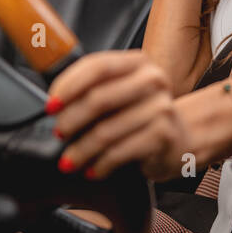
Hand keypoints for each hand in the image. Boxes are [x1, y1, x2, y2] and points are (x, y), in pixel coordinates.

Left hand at [46, 50, 192, 182]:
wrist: (180, 140)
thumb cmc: (141, 116)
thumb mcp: (121, 93)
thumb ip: (93, 89)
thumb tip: (54, 103)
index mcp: (137, 62)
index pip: (96, 67)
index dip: (68, 86)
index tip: (51, 105)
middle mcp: (152, 80)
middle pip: (99, 99)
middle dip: (70, 120)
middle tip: (59, 133)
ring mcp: (161, 107)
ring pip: (106, 131)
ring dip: (80, 149)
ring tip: (69, 160)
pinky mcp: (163, 135)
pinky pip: (120, 152)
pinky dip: (100, 165)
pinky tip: (92, 170)